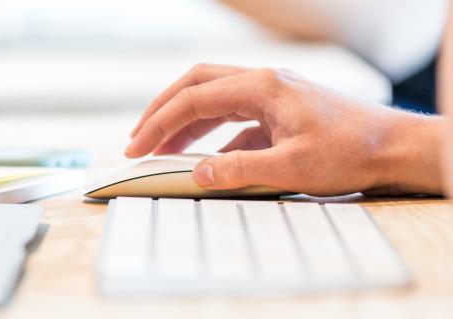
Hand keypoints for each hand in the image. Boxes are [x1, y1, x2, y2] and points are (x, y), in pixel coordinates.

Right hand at [126, 64, 442, 195]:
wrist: (395, 148)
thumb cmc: (351, 152)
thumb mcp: (291, 168)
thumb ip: (238, 169)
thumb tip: (197, 173)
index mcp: (262, 87)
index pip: (194, 99)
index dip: (159, 123)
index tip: (137, 146)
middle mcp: (263, 82)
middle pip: (196, 84)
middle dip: (162, 111)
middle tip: (138, 138)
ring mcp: (272, 94)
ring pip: (213, 98)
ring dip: (185, 122)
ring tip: (161, 149)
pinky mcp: (279, 110)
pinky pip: (234, 118)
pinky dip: (212, 135)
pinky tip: (205, 159)